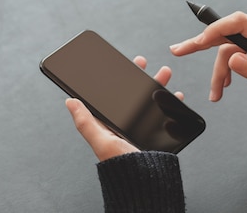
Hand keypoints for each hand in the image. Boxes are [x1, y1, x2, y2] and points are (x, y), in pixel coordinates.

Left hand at [65, 56, 183, 161]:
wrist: (148, 182)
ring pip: (149, 101)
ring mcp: (141, 129)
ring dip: (157, 86)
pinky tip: (176, 96)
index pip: (111, 97)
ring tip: (164, 74)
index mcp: (109, 126)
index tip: (124, 64)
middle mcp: (124, 126)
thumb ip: (86, 122)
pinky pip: (164, 114)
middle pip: (132, 95)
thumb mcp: (102, 142)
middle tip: (142, 63)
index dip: (117, 80)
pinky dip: (171, 103)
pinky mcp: (157, 134)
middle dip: (139, 78)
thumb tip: (70, 101)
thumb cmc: (124, 166)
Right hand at [169, 11, 246, 103]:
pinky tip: (224, 85)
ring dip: (218, 71)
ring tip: (216, 93)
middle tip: (179, 49)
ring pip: (229, 48)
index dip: (217, 29)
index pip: (240, 23)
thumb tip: (233, 60)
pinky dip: (227, 69)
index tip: (199, 41)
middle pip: (228, 32)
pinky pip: (236, 53)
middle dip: (202, 43)